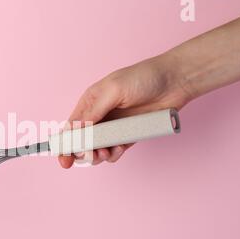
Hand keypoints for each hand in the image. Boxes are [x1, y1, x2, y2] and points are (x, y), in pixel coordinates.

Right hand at [58, 54, 190, 168]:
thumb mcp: (113, 90)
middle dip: (83, 153)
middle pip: (82, 142)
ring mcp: (115, 126)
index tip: (64, 160)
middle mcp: (99, 116)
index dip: (64, 144)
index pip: (70, 127)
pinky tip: (119, 150)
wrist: (175, 81)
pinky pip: (116, 150)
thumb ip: (93, 112)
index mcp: (90, 103)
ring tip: (107, 152)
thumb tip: (77, 131)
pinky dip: (115, 154)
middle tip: (92, 155)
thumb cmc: (142, 78)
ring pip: (98, 149)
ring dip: (99, 155)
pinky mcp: (129, 135)